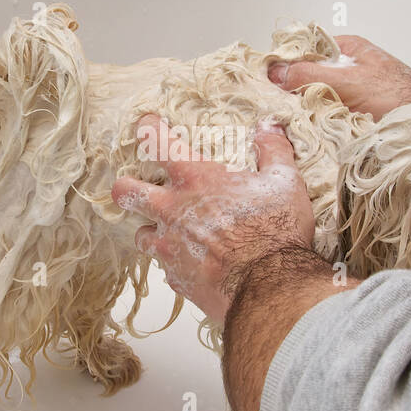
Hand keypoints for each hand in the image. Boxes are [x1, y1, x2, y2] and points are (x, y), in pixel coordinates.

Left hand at [111, 115, 315, 325]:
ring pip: (140, 235)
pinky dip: (174, 263)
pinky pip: (165, 267)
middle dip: (126, 187)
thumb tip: (269, 126)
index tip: (147, 125)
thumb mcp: (284, 181)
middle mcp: (173, 210)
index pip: (158, 143)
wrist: (269, 286)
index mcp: (196, 179)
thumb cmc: (276, 230)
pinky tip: (191, 264)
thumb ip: (273, 150)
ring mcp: (170, 247)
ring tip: (167, 233)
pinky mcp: (176, 277)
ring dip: (151, 231)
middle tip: (134, 187)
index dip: (148, 130)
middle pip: (126, 192)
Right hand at [267, 34, 410, 119]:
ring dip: (305, 108)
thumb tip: (275, 72)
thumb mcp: (349, 81)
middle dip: (292, 88)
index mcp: (347, 49)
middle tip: (275, 103)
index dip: (285, 62)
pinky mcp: (354, 113)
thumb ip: (311, 75)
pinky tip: (309, 129)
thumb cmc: (398, 95)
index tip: (266, 79)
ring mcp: (350, 90)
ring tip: (290, 118)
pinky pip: (327, 114)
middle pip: (308, 74)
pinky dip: (318, 121)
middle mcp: (347, 67)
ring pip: (316, 96)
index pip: (305, 49)